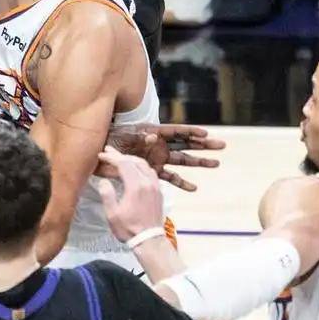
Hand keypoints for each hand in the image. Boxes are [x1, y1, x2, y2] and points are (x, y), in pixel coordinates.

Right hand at [95, 147, 163, 241]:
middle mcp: (148, 183)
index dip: (112, 157)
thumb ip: (107, 194)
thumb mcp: (112, 214)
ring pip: (145, 165)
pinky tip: (135, 171)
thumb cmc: (128, 229)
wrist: (150, 240)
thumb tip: (104, 181)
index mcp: (136, 186)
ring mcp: (156, 187)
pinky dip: (141, 167)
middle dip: (121, 155)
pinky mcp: (159, 192)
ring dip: (132, 160)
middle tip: (109, 152)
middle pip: (135, 161)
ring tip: (121, 160)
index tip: (102, 155)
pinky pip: (151, 173)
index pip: (124, 164)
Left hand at [100, 123, 222, 191]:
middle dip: (203, 144)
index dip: (191, 132)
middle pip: (185, 144)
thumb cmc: (109, 141)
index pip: (176, 131)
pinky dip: (181, 182)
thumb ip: (140, 137)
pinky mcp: (152, 172)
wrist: (97, 155)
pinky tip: (193, 188)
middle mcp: (158, 145)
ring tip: (216, 163)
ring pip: (182, 160)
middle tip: (221, 145)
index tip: (205, 133)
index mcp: (153, 133)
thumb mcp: (124, 138)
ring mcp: (157, 159)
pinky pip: (170, 177)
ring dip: (198, 162)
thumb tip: (155, 138)